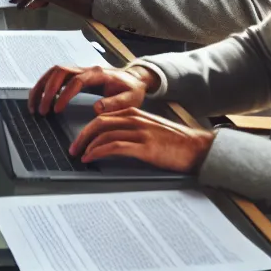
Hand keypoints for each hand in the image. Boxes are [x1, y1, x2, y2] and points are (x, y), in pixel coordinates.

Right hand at [29, 64, 156, 115]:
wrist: (133, 79)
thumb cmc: (131, 89)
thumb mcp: (130, 99)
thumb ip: (116, 103)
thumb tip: (96, 108)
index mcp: (99, 74)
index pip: (76, 81)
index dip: (64, 95)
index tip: (56, 109)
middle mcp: (86, 69)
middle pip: (59, 72)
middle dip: (47, 91)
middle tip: (41, 110)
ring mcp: (79, 70)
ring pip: (53, 72)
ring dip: (41, 87)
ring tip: (34, 105)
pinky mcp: (74, 74)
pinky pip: (54, 76)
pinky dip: (44, 86)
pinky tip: (39, 99)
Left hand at [69, 107, 213, 173]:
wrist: (198, 148)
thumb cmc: (175, 142)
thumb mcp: (150, 128)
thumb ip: (132, 129)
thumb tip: (111, 139)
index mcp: (134, 112)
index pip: (102, 117)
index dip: (87, 129)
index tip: (79, 140)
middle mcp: (135, 119)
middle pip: (98, 124)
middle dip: (82, 137)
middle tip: (73, 149)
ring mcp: (140, 132)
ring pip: (104, 134)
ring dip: (88, 146)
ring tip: (80, 156)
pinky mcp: (145, 147)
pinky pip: (114, 146)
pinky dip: (98, 151)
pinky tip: (91, 157)